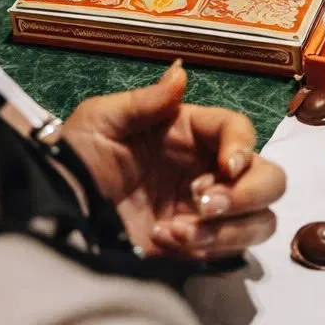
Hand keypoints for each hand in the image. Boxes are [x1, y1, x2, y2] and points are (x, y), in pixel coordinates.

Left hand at [63, 61, 283, 260]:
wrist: (55, 213)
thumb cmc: (76, 158)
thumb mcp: (102, 120)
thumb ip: (146, 101)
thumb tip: (181, 71)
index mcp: (190, 133)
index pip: (240, 131)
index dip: (243, 146)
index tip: (228, 166)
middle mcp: (208, 170)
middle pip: (269, 179)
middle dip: (248, 194)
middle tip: (205, 206)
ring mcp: (206, 213)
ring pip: (258, 221)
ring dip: (227, 230)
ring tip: (176, 232)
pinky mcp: (197, 247)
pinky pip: (227, 253)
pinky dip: (204, 250)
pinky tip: (163, 242)